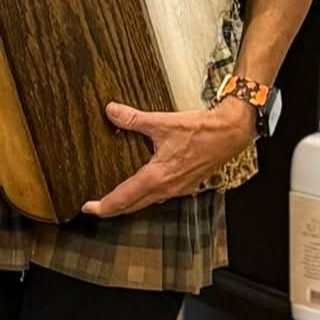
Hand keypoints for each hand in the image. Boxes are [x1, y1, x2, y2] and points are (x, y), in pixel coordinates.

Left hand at [81, 97, 256, 218]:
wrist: (231, 133)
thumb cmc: (201, 131)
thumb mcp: (162, 122)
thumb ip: (133, 119)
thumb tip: (111, 111)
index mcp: (158, 177)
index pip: (124, 198)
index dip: (104, 206)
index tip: (88, 208)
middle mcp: (167, 188)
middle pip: (134, 205)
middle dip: (113, 208)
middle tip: (96, 208)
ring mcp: (179, 188)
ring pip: (147, 202)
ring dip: (130, 203)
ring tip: (115, 199)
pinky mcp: (187, 184)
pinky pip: (161, 195)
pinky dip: (146, 195)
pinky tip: (143, 186)